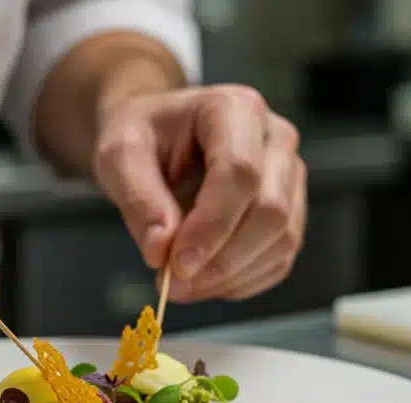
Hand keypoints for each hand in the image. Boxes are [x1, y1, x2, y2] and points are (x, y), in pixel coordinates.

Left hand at [92, 84, 305, 302]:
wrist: (158, 134)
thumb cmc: (143, 136)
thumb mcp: (120, 155)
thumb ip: (139, 199)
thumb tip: (161, 251)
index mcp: (235, 109)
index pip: (240, 173)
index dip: (212, 226)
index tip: (177, 264)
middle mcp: (274, 137)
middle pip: (270, 210)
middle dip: (222, 260)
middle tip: (174, 283)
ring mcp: (289, 174)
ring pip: (282, 239)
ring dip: (231, 277)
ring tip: (182, 285)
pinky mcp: (290, 209)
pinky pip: (280, 258)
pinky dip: (242, 281)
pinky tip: (205, 282)